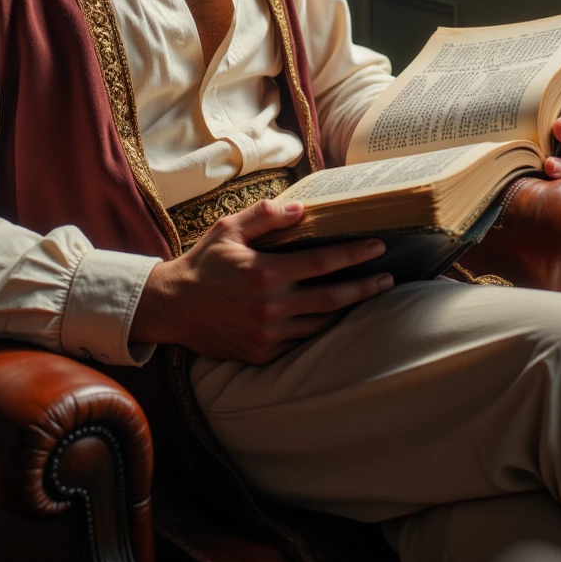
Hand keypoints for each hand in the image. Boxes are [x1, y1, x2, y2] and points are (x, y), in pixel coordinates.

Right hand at [131, 197, 392, 363]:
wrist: (172, 307)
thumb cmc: (202, 263)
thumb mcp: (228, 229)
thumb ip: (265, 217)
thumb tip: (300, 209)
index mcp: (266, 272)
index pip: (322, 262)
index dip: (353, 255)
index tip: (377, 247)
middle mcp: (271, 306)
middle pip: (333, 298)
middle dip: (365, 287)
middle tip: (388, 278)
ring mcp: (268, 333)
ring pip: (321, 324)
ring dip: (348, 310)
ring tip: (367, 296)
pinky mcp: (262, 352)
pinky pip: (300, 342)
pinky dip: (319, 329)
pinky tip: (332, 318)